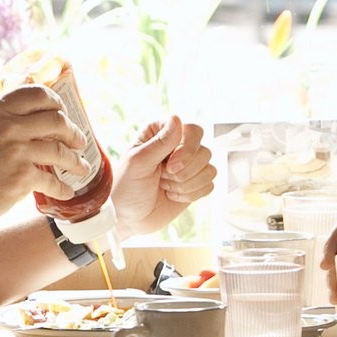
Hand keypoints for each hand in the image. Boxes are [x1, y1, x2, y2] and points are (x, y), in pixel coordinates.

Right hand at [0, 84, 83, 220]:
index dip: (57, 102)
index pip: (38, 94)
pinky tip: (67, 191)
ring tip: (82, 167)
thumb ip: (6, 118)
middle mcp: (7, 126)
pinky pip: (53, 180)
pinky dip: (63, 188)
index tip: (64, 112)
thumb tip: (41, 117)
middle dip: (74, 132)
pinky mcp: (22, 177)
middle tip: (79, 141)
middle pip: (57, 120)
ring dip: (76, 161)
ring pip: (61, 151)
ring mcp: (16, 151)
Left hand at [112, 116, 215, 237]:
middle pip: (204, 151)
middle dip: (185, 171)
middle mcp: (177, 145)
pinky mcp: (195, 183)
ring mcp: (188, 165)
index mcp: (161, 132)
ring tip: (165, 187)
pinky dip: (191, 194)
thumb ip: (160, 142)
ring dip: (186, 184)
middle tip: (163, 178)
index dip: (187, 149)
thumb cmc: (127, 188)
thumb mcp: (138, 163)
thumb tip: (177, 118)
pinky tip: (173, 195)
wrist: (129, 218)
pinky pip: (209, 184)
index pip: (192, 130)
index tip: (170, 166)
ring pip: (209, 169)